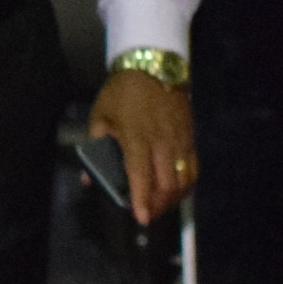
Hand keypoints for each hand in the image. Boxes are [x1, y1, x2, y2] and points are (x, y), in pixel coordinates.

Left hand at [86, 70, 198, 224]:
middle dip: (158, 205)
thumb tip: (89, 178)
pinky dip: (187, 184)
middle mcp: (162, 144)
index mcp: (137, 139)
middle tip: (147, 214)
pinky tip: (177, 191)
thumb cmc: (123, 91)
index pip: (141, 175)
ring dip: (173, 198)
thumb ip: (96, 147)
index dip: (142, 199)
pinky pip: (194, 168)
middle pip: (167, 184)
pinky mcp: (190, 138)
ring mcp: (180, 141)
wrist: (153, 65)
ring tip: (161, 206)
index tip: (141, 218)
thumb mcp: (101, 116)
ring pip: (183, 180)